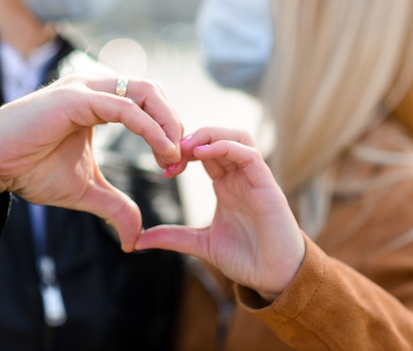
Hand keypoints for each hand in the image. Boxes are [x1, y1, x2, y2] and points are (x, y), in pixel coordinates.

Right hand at [0, 74, 182, 251]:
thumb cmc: (30, 170)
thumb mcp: (86, 192)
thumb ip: (116, 208)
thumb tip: (135, 239)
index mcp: (100, 102)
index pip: (149, 104)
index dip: (169, 131)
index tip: (174, 166)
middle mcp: (96, 88)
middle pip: (155, 92)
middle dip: (175, 125)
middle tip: (179, 160)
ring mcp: (86, 89)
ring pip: (145, 93)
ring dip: (168, 124)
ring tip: (173, 157)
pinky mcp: (75, 98)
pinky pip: (125, 108)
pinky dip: (150, 129)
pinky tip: (162, 151)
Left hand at [136, 127, 304, 300]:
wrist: (274, 278)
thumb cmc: (246, 258)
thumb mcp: (201, 245)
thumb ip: (172, 237)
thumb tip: (137, 240)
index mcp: (225, 184)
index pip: (203, 151)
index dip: (181, 151)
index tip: (163, 168)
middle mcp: (239, 176)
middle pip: (218, 137)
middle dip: (192, 138)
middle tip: (169, 151)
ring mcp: (254, 178)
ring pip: (236, 136)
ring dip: (210, 135)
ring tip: (186, 146)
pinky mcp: (267, 185)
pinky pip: (249, 154)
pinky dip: (226, 147)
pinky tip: (202, 153)